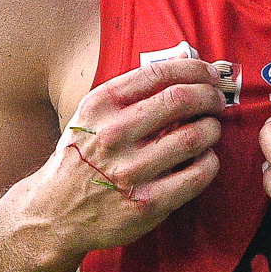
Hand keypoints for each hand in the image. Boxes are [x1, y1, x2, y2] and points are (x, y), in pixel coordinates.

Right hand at [19, 58, 223, 254]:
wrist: (54, 213)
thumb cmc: (82, 157)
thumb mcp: (92, 115)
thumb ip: (134, 89)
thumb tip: (183, 58)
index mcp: (100, 106)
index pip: (158, 73)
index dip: (194, 69)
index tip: (208, 74)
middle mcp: (112, 135)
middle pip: (182, 100)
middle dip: (210, 96)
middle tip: (216, 102)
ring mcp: (130, 172)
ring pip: (195, 137)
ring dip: (212, 129)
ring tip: (210, 130)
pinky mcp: (147, 204)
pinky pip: (198, 175)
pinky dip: (210, 162)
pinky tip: (204, 159)